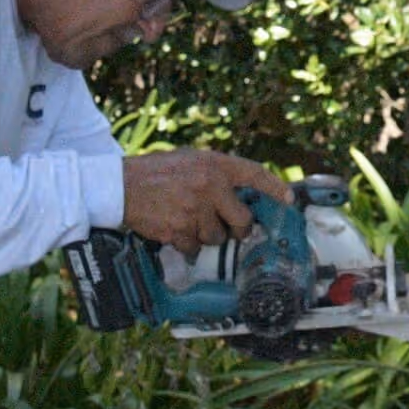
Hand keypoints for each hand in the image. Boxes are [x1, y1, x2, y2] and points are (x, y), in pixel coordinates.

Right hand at [120, 150, 290, 250]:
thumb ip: (215, 174)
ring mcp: (196, 210)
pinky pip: (195, 247)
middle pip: (242, 220)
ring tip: (188, 221)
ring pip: (217, 237)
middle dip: (238, 229)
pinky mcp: (180, 231)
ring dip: (206, 235)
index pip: (254, 174)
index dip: (274, 188)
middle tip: (232, 229)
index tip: (288, 200)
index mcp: (214, 165)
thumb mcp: (189, 160)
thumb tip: (240, 194)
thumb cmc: (155, 172)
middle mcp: (210, 186)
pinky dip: (187, 245)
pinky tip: (175, 231)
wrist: (119, 186)